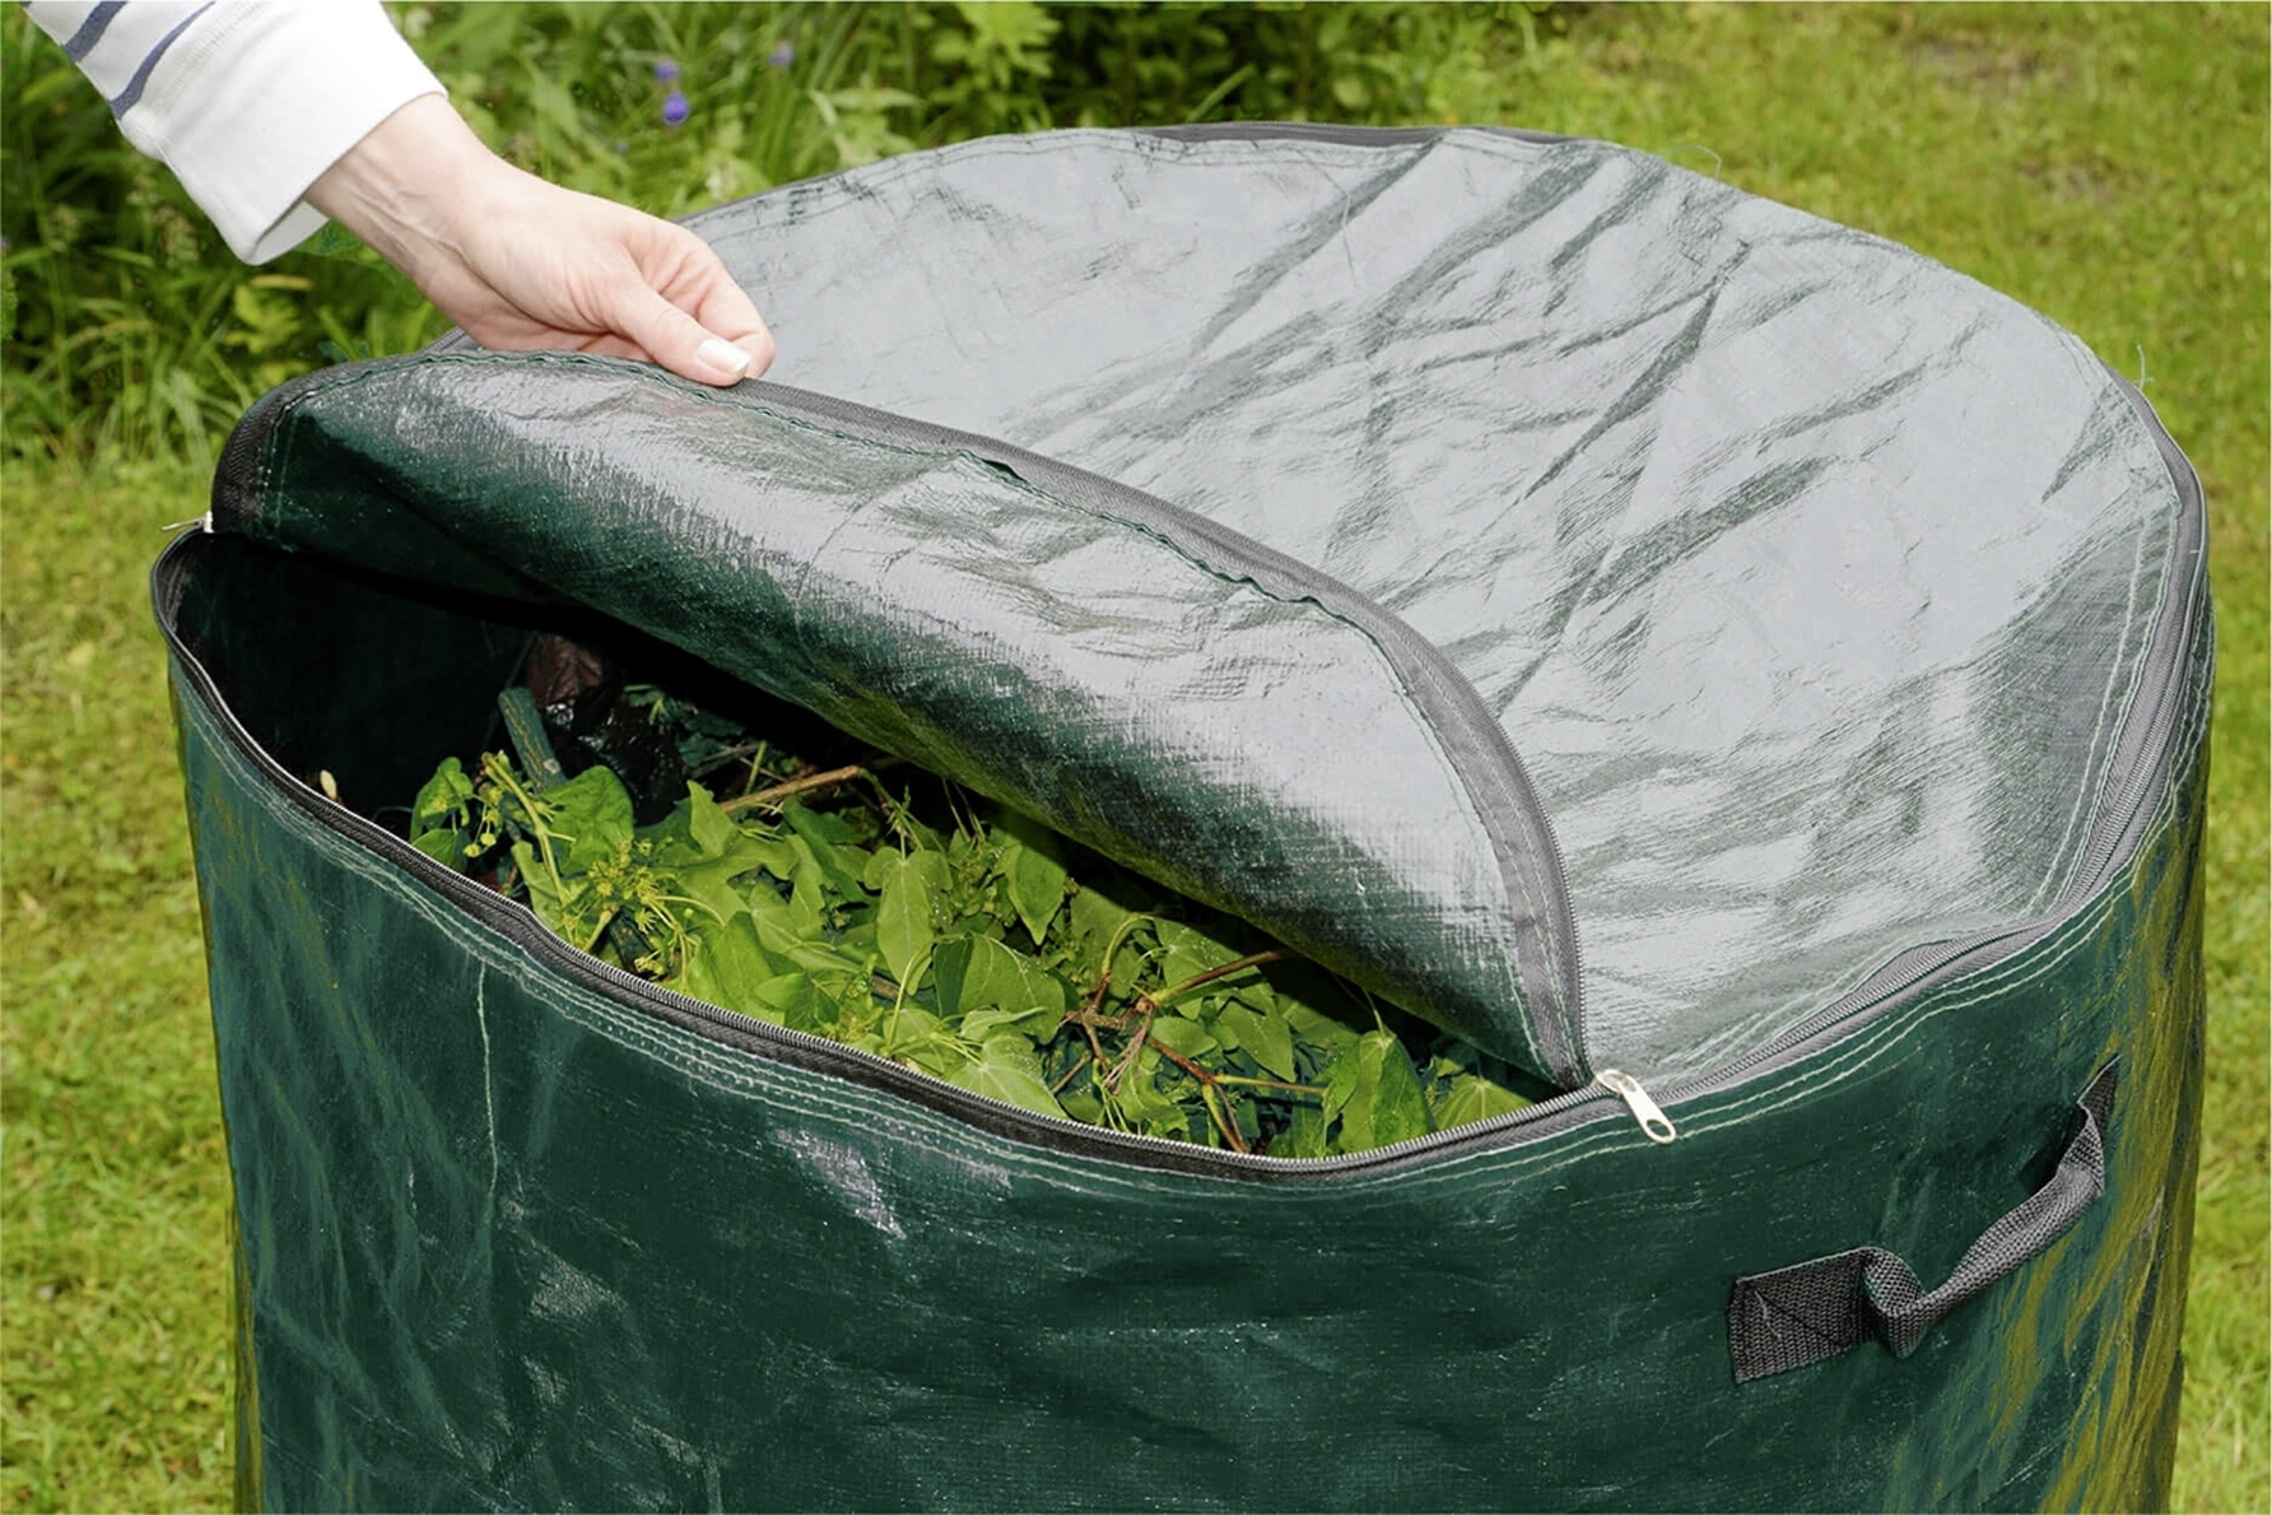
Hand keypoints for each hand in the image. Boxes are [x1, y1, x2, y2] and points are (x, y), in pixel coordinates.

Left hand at [309, 95, 773, 385]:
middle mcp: (670, 313)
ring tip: (624, 407)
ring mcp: (633, 346)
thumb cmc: (533, 234)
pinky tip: (603, 416)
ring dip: (655, 410)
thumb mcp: (608, 281)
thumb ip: (671, 332)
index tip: (708, 389)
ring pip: (670, 399)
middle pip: (714, 376)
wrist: (452, 239)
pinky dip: (621, 417)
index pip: (748, 339)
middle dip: (698, 398)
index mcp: (690, 276)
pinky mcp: (597, 372)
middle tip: (664, 409)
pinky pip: (627, 407)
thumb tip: (736, 373)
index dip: (737, 369)